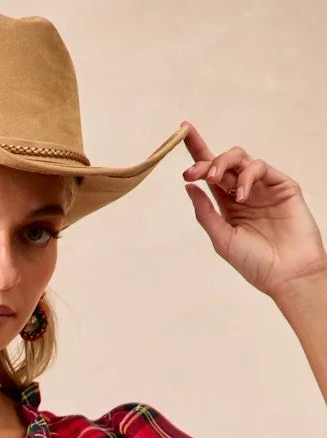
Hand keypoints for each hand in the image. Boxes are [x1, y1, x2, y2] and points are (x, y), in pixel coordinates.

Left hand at [181, 121, 326, 299]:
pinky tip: (241, 196)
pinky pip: (260, 167)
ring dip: (222, 163)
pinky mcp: (282, 185)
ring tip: (214, 180)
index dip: (197, 151)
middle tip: (192, 172)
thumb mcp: (221, 239)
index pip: (210, 174)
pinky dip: (246, 176)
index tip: (181, 131)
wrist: (287, 275)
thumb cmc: (255, 264)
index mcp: (227, 205)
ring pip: (240, 158)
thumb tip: (188, 186)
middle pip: (222, 162)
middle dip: (204, 161)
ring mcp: (263, 188)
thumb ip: (205, 212)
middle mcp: (244, 192)